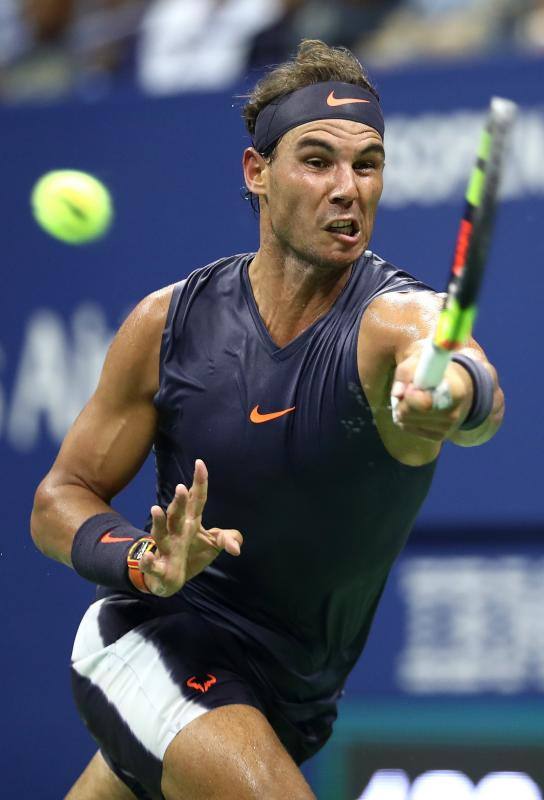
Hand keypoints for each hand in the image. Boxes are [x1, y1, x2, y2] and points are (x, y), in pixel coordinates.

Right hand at [139, 459, 242, 596]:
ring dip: (158, 522)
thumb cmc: (192, 554)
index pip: (196, 499)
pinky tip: (148, 557)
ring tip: (156, 509)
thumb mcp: (214, 544)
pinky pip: (152, 564)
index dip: (199, 482)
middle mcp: (177, 532)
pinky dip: (148, 561)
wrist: (169, 579)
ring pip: (160, 533)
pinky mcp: (159, 568)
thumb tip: (235, 548)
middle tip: (180, 487)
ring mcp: (166, 548)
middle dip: (178, 502)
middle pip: (177, 514)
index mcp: (191, 522)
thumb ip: (227, 539)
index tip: (200, 463)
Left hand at [391, 353, 472, 441]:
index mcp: (456, 391)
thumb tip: (397, 393)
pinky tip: (414, 408)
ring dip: (401, 409)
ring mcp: (447, 428)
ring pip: (406, 423)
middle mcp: (454, 413)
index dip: (410, 395)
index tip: (411, 385)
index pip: (425, 403)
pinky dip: (405, 418)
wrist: (454, 385)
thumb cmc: (433, 370)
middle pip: (411, 414)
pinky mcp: (439, 436)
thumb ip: (406, 372)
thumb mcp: (420, 360)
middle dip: (401, 402)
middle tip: (406, 390)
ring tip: (411, 397)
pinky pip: (409, 429)